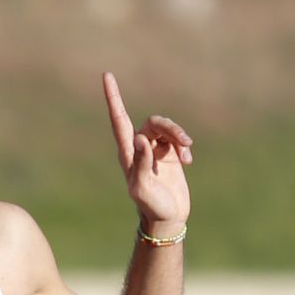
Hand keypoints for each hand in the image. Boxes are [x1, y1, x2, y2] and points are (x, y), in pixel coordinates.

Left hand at [103, 71, 191, 230]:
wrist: (166, 218)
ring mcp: (154, 150)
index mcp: (127, 153)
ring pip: (167, 129)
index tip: (106, 75)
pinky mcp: (168, 154)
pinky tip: (188, 161)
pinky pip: (176, 140)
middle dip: (171, 128)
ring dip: (179, 137)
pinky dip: (183, 147)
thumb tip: (140, 138)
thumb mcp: (143, 188)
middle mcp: (139, 147)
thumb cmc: (151, 206)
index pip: (118, 120)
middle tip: (185, 142)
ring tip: (188, 153)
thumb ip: (141, 163)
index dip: (113, 98)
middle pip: (153, 123)